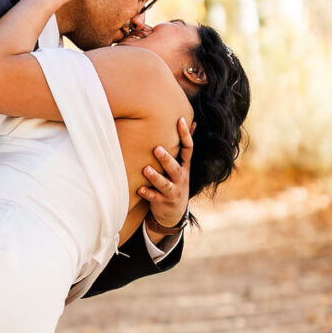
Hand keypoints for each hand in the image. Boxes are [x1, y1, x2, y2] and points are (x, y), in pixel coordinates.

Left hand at [139, 114, 192, 239]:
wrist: (175, 212)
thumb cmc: (175, 180)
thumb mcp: (183, 164)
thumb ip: (184, 145)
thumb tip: (192, 122)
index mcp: (184, 166)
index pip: (188, 149)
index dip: (185, 135)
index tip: (180, 120)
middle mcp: (180, 178)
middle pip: (175, 168)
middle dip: (166, 159)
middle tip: (156, 148)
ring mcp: (172, 191)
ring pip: (164, 184)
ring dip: (155, 177)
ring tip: (146, 169)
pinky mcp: (163, 202)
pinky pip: (155, 198)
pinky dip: (147, 194)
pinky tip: (139, 189)